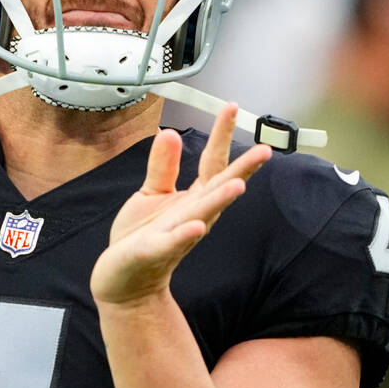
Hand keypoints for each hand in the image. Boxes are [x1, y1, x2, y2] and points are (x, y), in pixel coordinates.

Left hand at [90, 104, 271, 307]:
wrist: (124, 279)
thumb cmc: (140, 236)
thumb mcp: (151, 193)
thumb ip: (163, 166)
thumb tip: (172, 133)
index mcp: (193, 199)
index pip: (213, 162)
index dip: (221, 135)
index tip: (230, 107)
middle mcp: (193, 215)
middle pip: (220, 188)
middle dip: (242, 170)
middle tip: (265, 149)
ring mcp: (177, 235)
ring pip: (204, 215)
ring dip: (221, 200)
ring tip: (238, 184)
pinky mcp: (154, 252)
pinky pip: (172, 243)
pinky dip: (184, 235)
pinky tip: (194, 226)